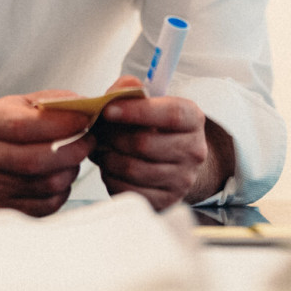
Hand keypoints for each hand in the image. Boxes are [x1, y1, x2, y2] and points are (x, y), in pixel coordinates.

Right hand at [0, 89, 96, 216]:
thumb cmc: (18, 125)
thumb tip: (84, 107)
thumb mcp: (30, 104)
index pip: (22, 126)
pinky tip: (62, 175)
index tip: (84, 120)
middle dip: (71, 150)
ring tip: (74, 158)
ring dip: (70, 170)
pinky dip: (63, 190)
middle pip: (35, 161)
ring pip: (47, 184)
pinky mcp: (9, 206)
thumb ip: (56, 102)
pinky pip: (48, 204)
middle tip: (89, 141)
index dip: (59, 124)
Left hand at [90, 76, 211, 210]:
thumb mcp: (150, 102)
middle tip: (96, 130)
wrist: (176, 162)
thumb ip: (132, 90)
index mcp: (193, 119)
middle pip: (145, 143)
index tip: (108, 110)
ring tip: (100, 147)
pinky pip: (128, 190)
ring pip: (133, 168)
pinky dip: (111, 177)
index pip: (170, 115)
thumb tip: (120, 90)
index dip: (136, 111)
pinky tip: (109, 166)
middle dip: (112, 136)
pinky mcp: (166, 200)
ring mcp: (183, 179)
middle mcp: (194, 150)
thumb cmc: (156, 127)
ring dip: (108, 157)